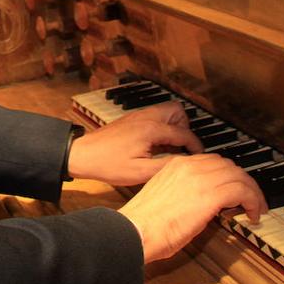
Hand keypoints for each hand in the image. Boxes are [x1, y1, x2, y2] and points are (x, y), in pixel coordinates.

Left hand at [66, 102, 203, 185]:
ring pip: (166, 111)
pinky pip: (155, 116)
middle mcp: (146, 117)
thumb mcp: (141, 172)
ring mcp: (138, 116)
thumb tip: (187, 163)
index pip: (184, 134)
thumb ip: (167, 166)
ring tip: (168, 147)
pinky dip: (161, 127)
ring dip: (173, 126)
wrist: (83, 154)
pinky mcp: (132, 119)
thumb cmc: (108, 164)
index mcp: (151, 129)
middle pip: (178, 111)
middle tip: (181, 147)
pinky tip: (155, 145)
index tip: (200, 157)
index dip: (196, 146)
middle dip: (185, 129)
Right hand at [117, 153, 266, 261]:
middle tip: (250, 197)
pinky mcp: (211, 194)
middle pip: (228, 165)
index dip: (227, 174)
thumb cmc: (144, 224)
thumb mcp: (164, 198)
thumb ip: (183, 194)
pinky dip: (253, 201)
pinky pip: (242, 191)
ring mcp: (201, 178)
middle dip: (242, 180)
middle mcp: (189, 166)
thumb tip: (200, 205)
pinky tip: (253, 214)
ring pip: (239, 175)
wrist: (136, 230)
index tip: (234, 188)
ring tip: (256, 208)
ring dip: (252, 191)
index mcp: (175, 165)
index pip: (211, 161)